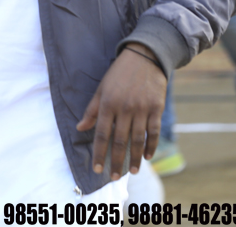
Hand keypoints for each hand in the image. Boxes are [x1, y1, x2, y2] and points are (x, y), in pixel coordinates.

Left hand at [76, 42, 166, 179]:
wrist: (144, 58)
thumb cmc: (118, 74)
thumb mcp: (101, 89)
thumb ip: (91, 110)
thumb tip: (80, 128)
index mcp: (107, 104)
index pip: (100, 134)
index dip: (98, 152)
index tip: (96, 168)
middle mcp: (124, 108)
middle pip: (119, 140)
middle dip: (116, 160)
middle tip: (114, 176)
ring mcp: (141, 109)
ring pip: (137, 139)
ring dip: (135, 158)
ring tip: (132, 172)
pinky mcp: (156, 108)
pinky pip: (154, 131)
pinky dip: (151, 145)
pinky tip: (148, 156)